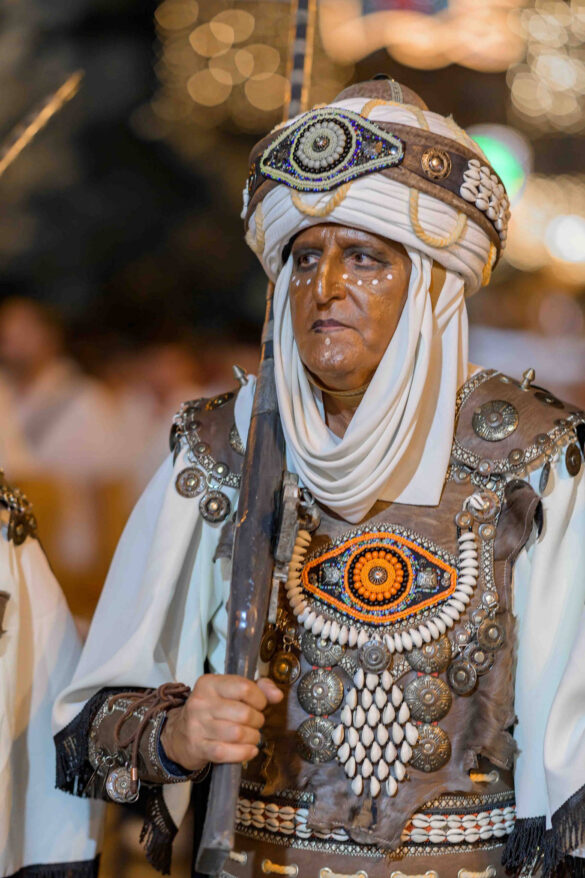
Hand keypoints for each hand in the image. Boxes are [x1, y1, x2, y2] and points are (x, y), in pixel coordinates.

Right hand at [160, 673, 282, 771]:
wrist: (179, 735)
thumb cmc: (211, 710)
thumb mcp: (229, 692)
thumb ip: (257, 688)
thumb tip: (277, 695)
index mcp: (209, 684)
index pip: (244, 688)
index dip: (260, 699)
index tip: (260, 705)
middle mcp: (200, 703)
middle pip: (244, 713)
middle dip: (257, 720)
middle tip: (256, 723)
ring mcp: (197, 726)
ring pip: (238, 734)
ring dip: (253, 738)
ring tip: (252, 736)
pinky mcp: (198, 747)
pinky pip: (227, 752)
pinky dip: (244, 753)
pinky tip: (249, 750)